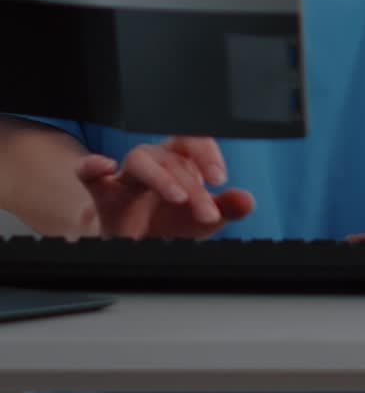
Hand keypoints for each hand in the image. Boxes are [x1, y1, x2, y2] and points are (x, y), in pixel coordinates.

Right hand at [74, 136, 254, 239]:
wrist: (138, 251)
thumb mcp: (202, 220)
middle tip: (206, 212)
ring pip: (140, 159)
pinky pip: (88, 173)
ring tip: (177, 197)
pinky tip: (103, 166)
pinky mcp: (103, 196)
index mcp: (178, 161)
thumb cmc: (169, 226)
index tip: (219, 178)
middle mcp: (153, 163)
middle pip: (172, 158)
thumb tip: (247, 199)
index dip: (207, 153)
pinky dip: (93, 166)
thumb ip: (226, 208)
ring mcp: (125, 177)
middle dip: (193, 186)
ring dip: (161, 177)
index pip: (192, 141)